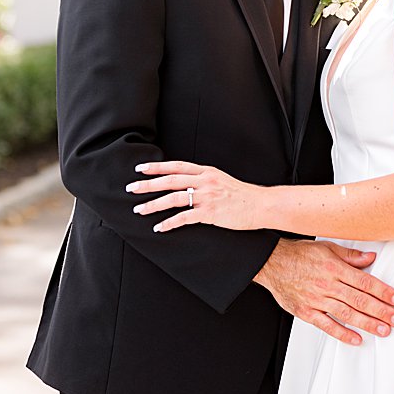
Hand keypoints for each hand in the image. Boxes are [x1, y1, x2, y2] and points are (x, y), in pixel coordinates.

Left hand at [128, 160, 262, 231]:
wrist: (262, 205)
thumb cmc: (243, 195)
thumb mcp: (222, 180)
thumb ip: (204, 180)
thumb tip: (185, 184)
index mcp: (207, 172)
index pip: (177, 166)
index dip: (157, 166)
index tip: (140, 168)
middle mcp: (205, 182)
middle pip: (170, 181)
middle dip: (148, 184)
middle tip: (131, 188)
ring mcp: (207, 197)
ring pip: (173, 199)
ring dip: (153, 205)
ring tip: (139, 210)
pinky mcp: (210, 213)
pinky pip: (184, 218)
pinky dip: (169, 223)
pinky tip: (159, 228)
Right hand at [255, 238, 393, 346]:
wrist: (272, 263)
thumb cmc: (300, 255)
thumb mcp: (328, 247)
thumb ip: (351, 256)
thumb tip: (371, 258)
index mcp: (335, 268)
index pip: (365, 282)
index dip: (383, 292)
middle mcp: (328, 285)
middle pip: (359, 300)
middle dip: (381, 311)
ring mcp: (317, 300)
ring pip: (346, 314)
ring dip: (367, 323)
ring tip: (384, 330)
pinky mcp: (306, 312)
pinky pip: (326, 325)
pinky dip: (342, 333)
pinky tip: (356, 339)